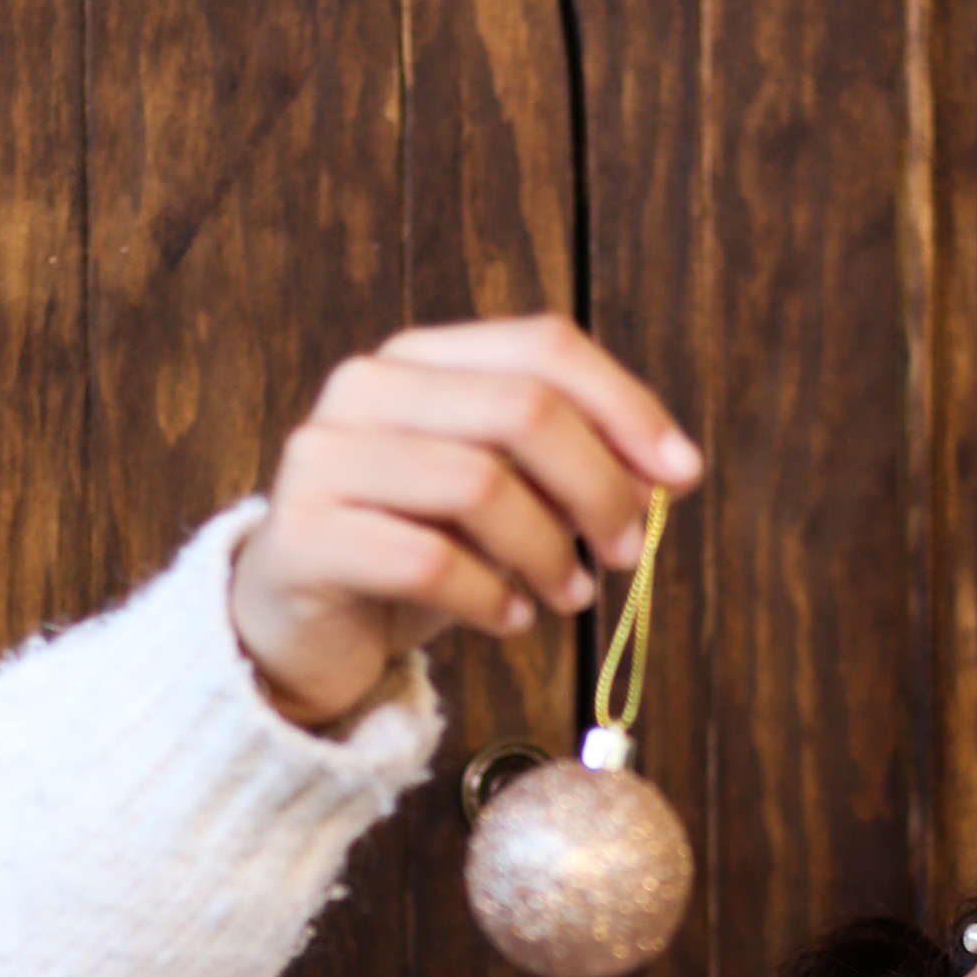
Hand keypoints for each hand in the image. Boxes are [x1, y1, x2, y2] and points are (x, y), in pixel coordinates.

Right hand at [229, 315, 700, 729]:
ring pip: (479, 485)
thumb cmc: (408, 555)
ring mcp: (324, 460)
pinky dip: (488, 598)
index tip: (682, 475)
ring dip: (547, 551)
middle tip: (626, 552)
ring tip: (567, 596)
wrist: (294, 630)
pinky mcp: (303, 539)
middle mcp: (365, 391)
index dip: (626, 407)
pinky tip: (508, 621)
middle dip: (598, 486)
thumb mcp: (499, 502)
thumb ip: (570, 471)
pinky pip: (426, 562)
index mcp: (418, 360)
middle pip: (521, 410)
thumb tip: (669, 473)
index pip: (542, 347)